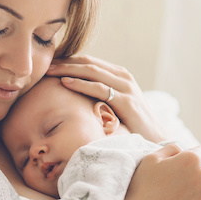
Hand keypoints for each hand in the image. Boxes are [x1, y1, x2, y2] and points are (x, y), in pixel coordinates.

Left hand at [47, 55, 167, 142]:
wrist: (156, 139)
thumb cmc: (133, 125)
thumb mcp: (116, 106)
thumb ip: (101, 96)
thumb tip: (76, 97)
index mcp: (119, 75)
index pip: (89, 62)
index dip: (68, 60)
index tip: (49, 63)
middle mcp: (123, 77)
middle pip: (88, 63)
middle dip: (64, 61)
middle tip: (44, 63)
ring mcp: (126, 87)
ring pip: (92, 71)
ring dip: (68, 69)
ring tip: (49, 70)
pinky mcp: (126, 101)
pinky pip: (99, 88)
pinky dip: (81, 83)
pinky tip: (65, 82)